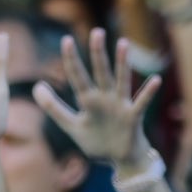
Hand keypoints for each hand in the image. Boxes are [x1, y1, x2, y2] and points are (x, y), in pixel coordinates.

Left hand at [33, 29, 162, 167]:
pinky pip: (141, 103)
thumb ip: (53, 108)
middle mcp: (105, 98)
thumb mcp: (72, 126)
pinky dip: (148, 92)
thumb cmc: (97, 141)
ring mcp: (120, 106)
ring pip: (121, 81)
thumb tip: (36, 87)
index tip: (66, 40)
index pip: (78, 76)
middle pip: (100, 72)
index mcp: (88, 100)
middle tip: (96, 32)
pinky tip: (155, 80)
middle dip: (97, 54)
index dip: (71, 60)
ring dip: (122, 64)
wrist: (120, 160)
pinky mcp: (133, 118)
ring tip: (123, 44)